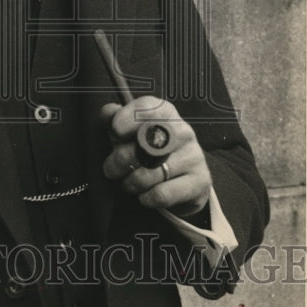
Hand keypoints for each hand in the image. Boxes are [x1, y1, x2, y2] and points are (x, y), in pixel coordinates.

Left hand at [101, 96, 211, 216]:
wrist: (181, 183)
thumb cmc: (148, 152)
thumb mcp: (130, 133)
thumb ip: (114, 119)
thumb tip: (107, 113)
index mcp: (165, 113)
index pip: (147, 107)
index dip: (127, 118)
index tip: (115, 131)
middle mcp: (183, 131)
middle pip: (143, 144)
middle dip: (118, 161)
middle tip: (111, 170)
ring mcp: (194, 156)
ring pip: (148, 174)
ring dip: (130, 183)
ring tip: (128, 183)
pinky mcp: (199, 182)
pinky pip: (161, 194)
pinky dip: (146, 198)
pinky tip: (145, 195)